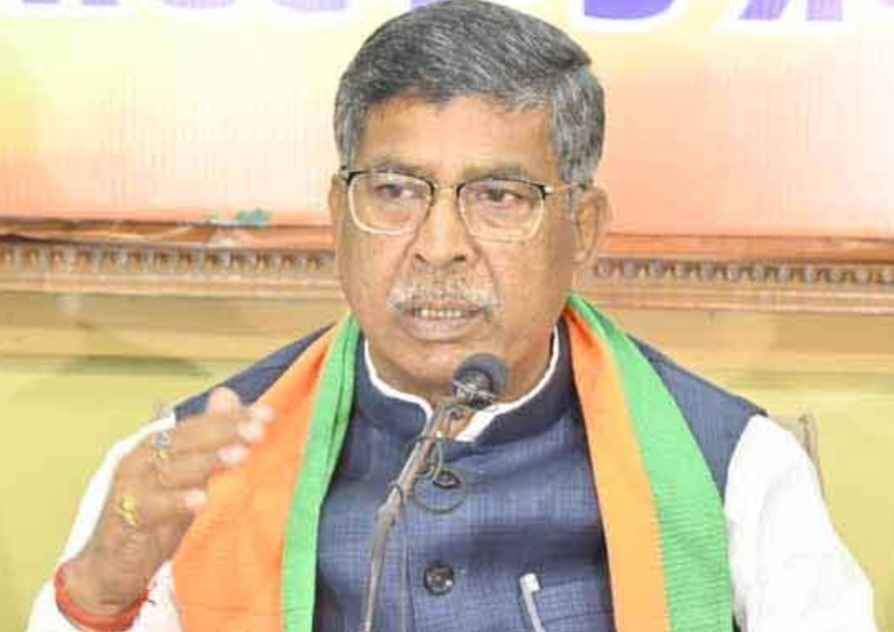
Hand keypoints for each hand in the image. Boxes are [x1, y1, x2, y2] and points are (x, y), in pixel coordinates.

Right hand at [61, 387, 272, 618]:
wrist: (109, 566)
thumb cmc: (155, 516)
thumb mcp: (188, 476)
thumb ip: (208, 439)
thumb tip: (227, 394)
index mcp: (158, 444)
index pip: (200, 425)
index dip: (233, 418)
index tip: (267, 415)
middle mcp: (142, 458)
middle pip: (187, 440)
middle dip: (225, 433)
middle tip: (258, 432)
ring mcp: (131, 486)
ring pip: (171, 468)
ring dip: (207, 461)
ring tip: (239, 456)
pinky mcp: (124, 516)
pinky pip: (152, 506)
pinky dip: (176, 502)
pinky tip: (201, 500)